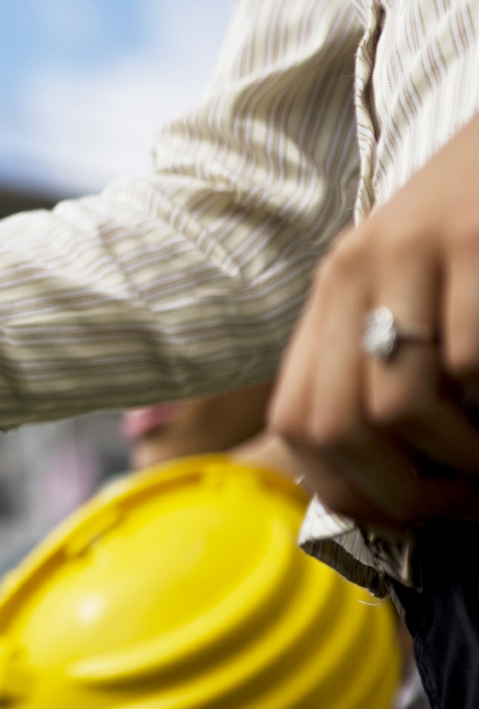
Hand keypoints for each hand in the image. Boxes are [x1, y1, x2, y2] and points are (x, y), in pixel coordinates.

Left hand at [270, 117, 478, 524]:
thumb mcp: (417, 284)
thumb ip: (390, 361)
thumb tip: (396, 486)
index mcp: (334, 289)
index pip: (298, 419)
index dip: (348, 489)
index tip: (408, 516)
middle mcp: (358, 270)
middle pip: (336, 426)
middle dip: (405, 491)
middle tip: (467, 501)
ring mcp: (416, 255)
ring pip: (400, 407)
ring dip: (463, 456)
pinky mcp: (477, 242)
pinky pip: (473, 362)